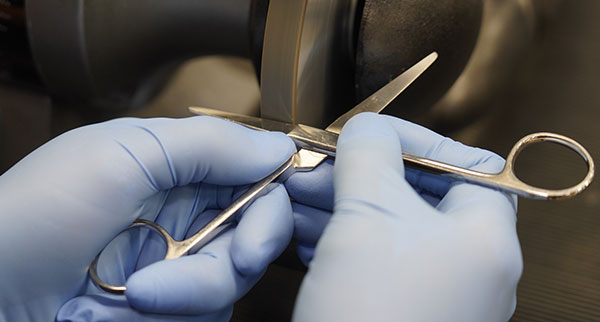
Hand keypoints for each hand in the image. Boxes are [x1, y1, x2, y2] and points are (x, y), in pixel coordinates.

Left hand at [0, 116, 295, 320]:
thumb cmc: (34, 215)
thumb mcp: (121, 159)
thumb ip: (207, 146)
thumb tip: (281, 148)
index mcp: (180, 169)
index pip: (257, 179)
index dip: (275, 203)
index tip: (264, 230)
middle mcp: (186, 216)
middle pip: (254, 238)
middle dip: (230, 260)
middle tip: (209, 268)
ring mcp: (178, 266)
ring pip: (229, 285)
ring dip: (186, 296)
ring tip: (132, 295)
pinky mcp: (167, 309)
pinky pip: (202, 316)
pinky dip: (166, 318)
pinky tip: (122, 309)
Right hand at [287, 113, 522, 321]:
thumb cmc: (375, 317)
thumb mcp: (369, 216)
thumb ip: (370, 155)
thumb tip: (367, 128)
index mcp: (484, 238)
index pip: (467, 163)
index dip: (417, 139)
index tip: (370, 134)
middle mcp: (466, 266)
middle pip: (416, 194)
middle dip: (359, 172)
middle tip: (317, 163)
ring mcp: (431, 291)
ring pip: (386, 227)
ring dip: (340, 203)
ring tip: (296, 192)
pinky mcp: (397, 310)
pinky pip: (372, 260)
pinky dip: (338, 238)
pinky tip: (302, 230)